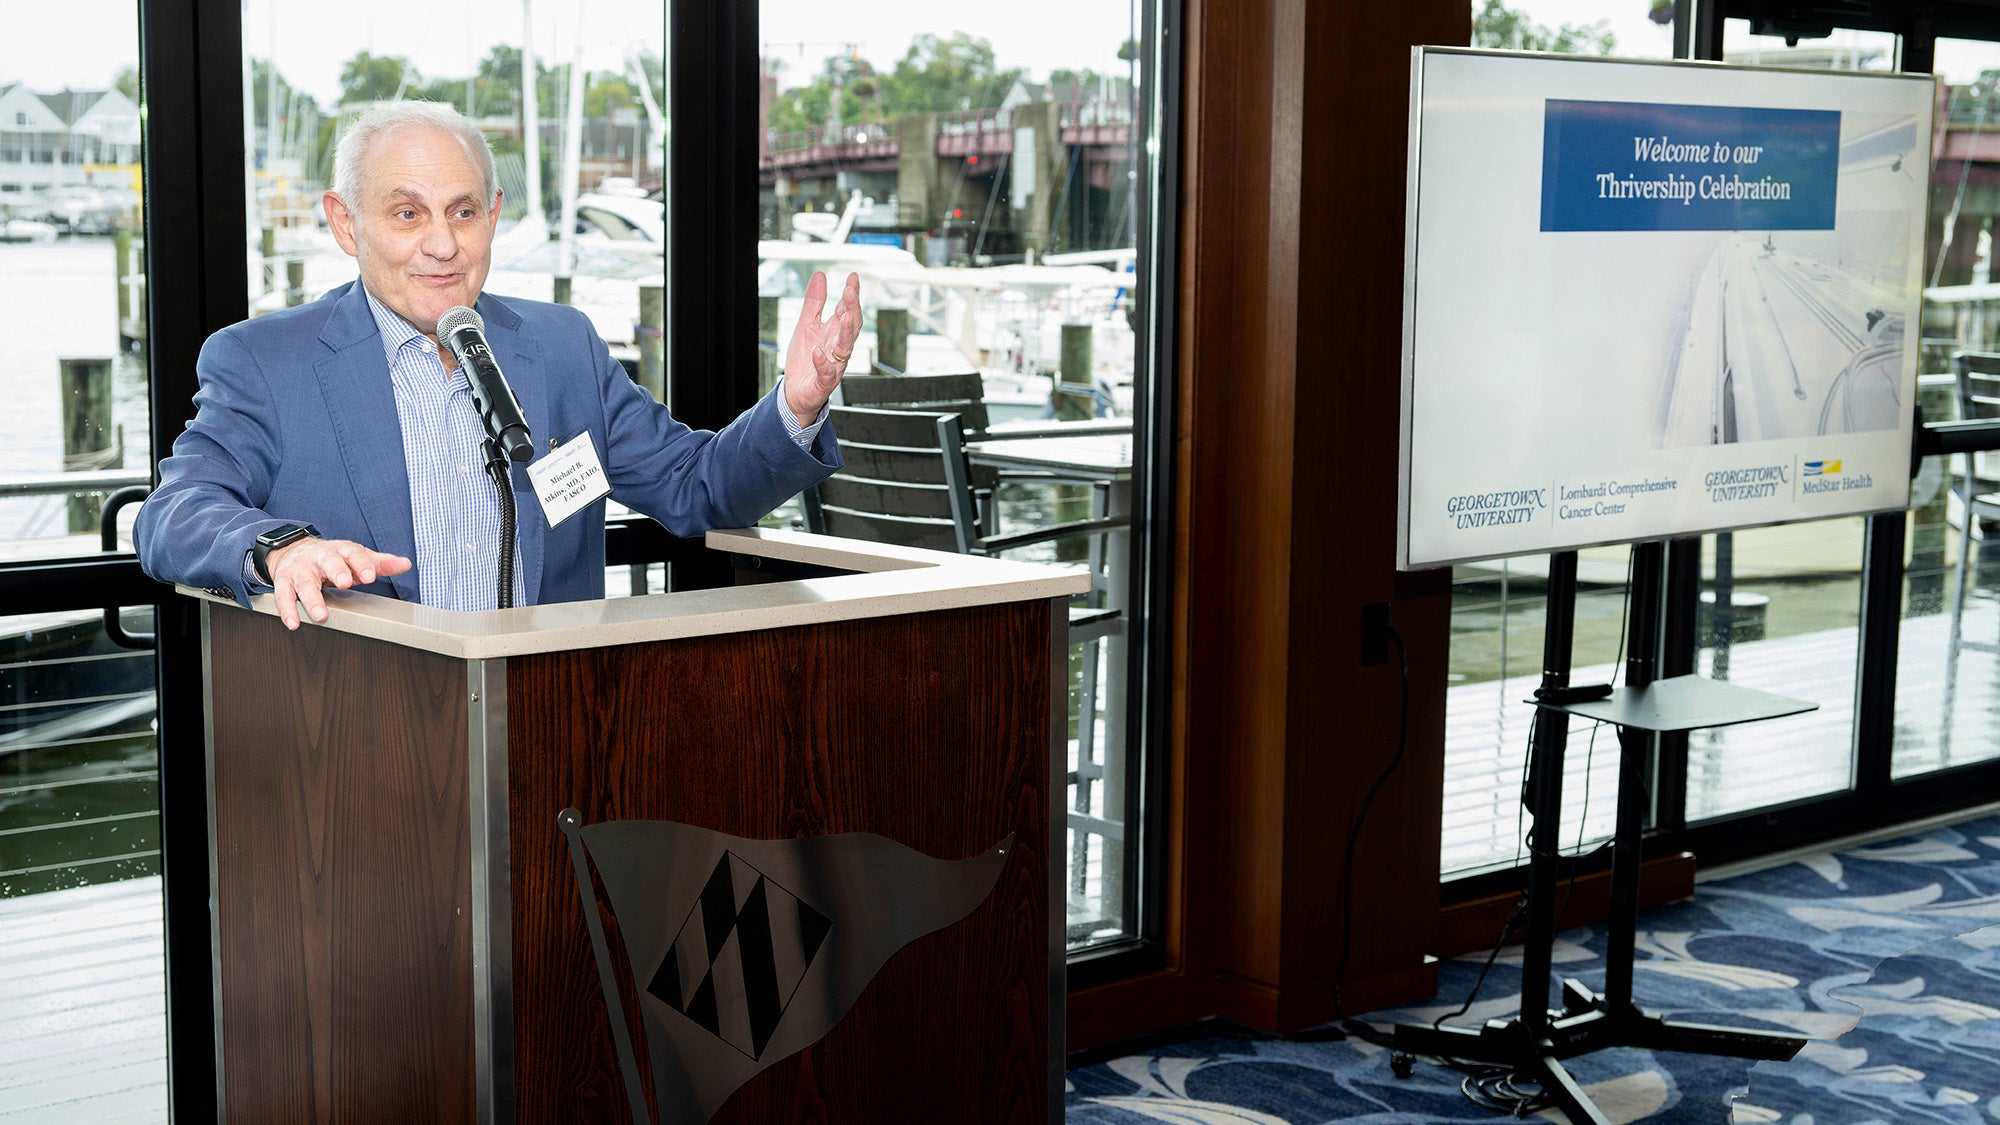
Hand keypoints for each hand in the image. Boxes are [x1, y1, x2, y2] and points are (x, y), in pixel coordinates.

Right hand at [264, 537, 412, 630]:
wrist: (293, 550)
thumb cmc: (332, 558)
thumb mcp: (355, 557)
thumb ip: (379, 563)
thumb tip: (405, 564)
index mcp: (340, 550)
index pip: (353, 553)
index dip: (361, 564)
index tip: (370, 576)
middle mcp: (319, 557)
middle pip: (328, 562)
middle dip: (337, 571)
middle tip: (345, 583)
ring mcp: (300, 568)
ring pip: (304, 582)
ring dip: (312, 599)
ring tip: (321, 615)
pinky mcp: (284, 580)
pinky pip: (283, 595)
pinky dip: (287, 610)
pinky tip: (294, 623)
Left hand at [783, 271, 861, 427]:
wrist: (796, 392)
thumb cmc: (804, 360)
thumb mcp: (806, 325)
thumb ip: (814, 303)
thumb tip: (820, 276)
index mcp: (835, 332)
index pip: (847, 310)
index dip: (851, 294)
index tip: (853, 277)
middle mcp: (838, 347)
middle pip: (852, 326)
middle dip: (852, 309)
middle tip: (850, 292)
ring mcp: (834, 365)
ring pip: (845, 348)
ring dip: (846, 333)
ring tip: (844, 316)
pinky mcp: (824, 382)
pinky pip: (826, 373)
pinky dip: (822, 362)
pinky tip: (818, 352)